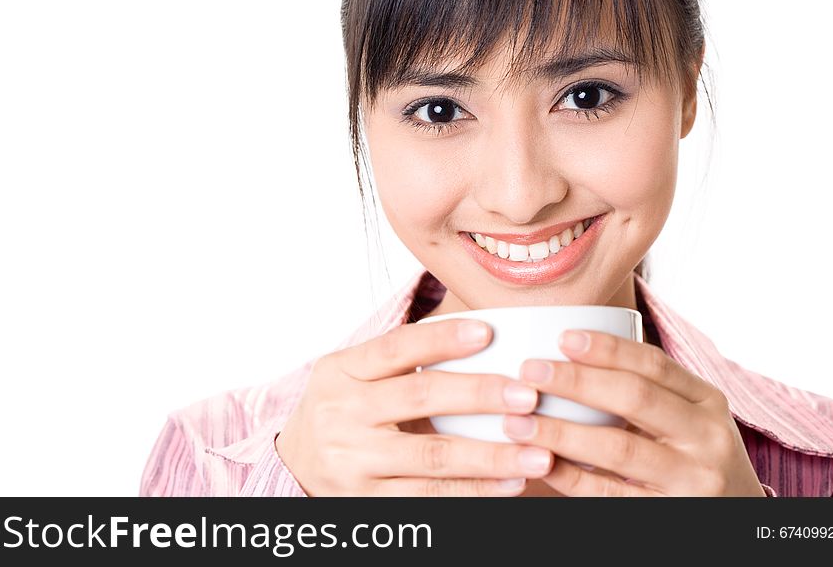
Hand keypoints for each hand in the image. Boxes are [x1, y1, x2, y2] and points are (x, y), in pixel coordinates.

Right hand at [275, 319, 553, 495]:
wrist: (294, 465)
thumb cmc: (344, 409)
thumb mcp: (353, 375)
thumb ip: (401, 359)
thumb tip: (483, 335)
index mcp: (340, 371)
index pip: (395, 347)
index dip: (442, 338)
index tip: (489, 331)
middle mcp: (341, 413)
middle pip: (419, 397)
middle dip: (480, 395)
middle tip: (528, 395)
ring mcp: (352, 461)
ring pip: (432, 457)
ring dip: (491, 456)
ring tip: (538, 453)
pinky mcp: (365, 501)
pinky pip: (429, 498)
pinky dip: (474, 492)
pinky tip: (510, 484)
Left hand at [502, 330, 764, 495]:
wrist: (739, 520)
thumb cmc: (694, 457)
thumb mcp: (688, 418)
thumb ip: (647, 390)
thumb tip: (569, 351)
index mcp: (707, 400)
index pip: (654, 364)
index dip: (607, 348)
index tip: (562, 336)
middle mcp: (707, 436)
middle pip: (635, 398)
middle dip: (576, 381)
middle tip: (529, 371)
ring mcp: (693, 479)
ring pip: (619, 447)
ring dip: (561, 432)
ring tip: (518, 421)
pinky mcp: (670, 515)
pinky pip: (611, 493)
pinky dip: (572, 477)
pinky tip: (542, 462)